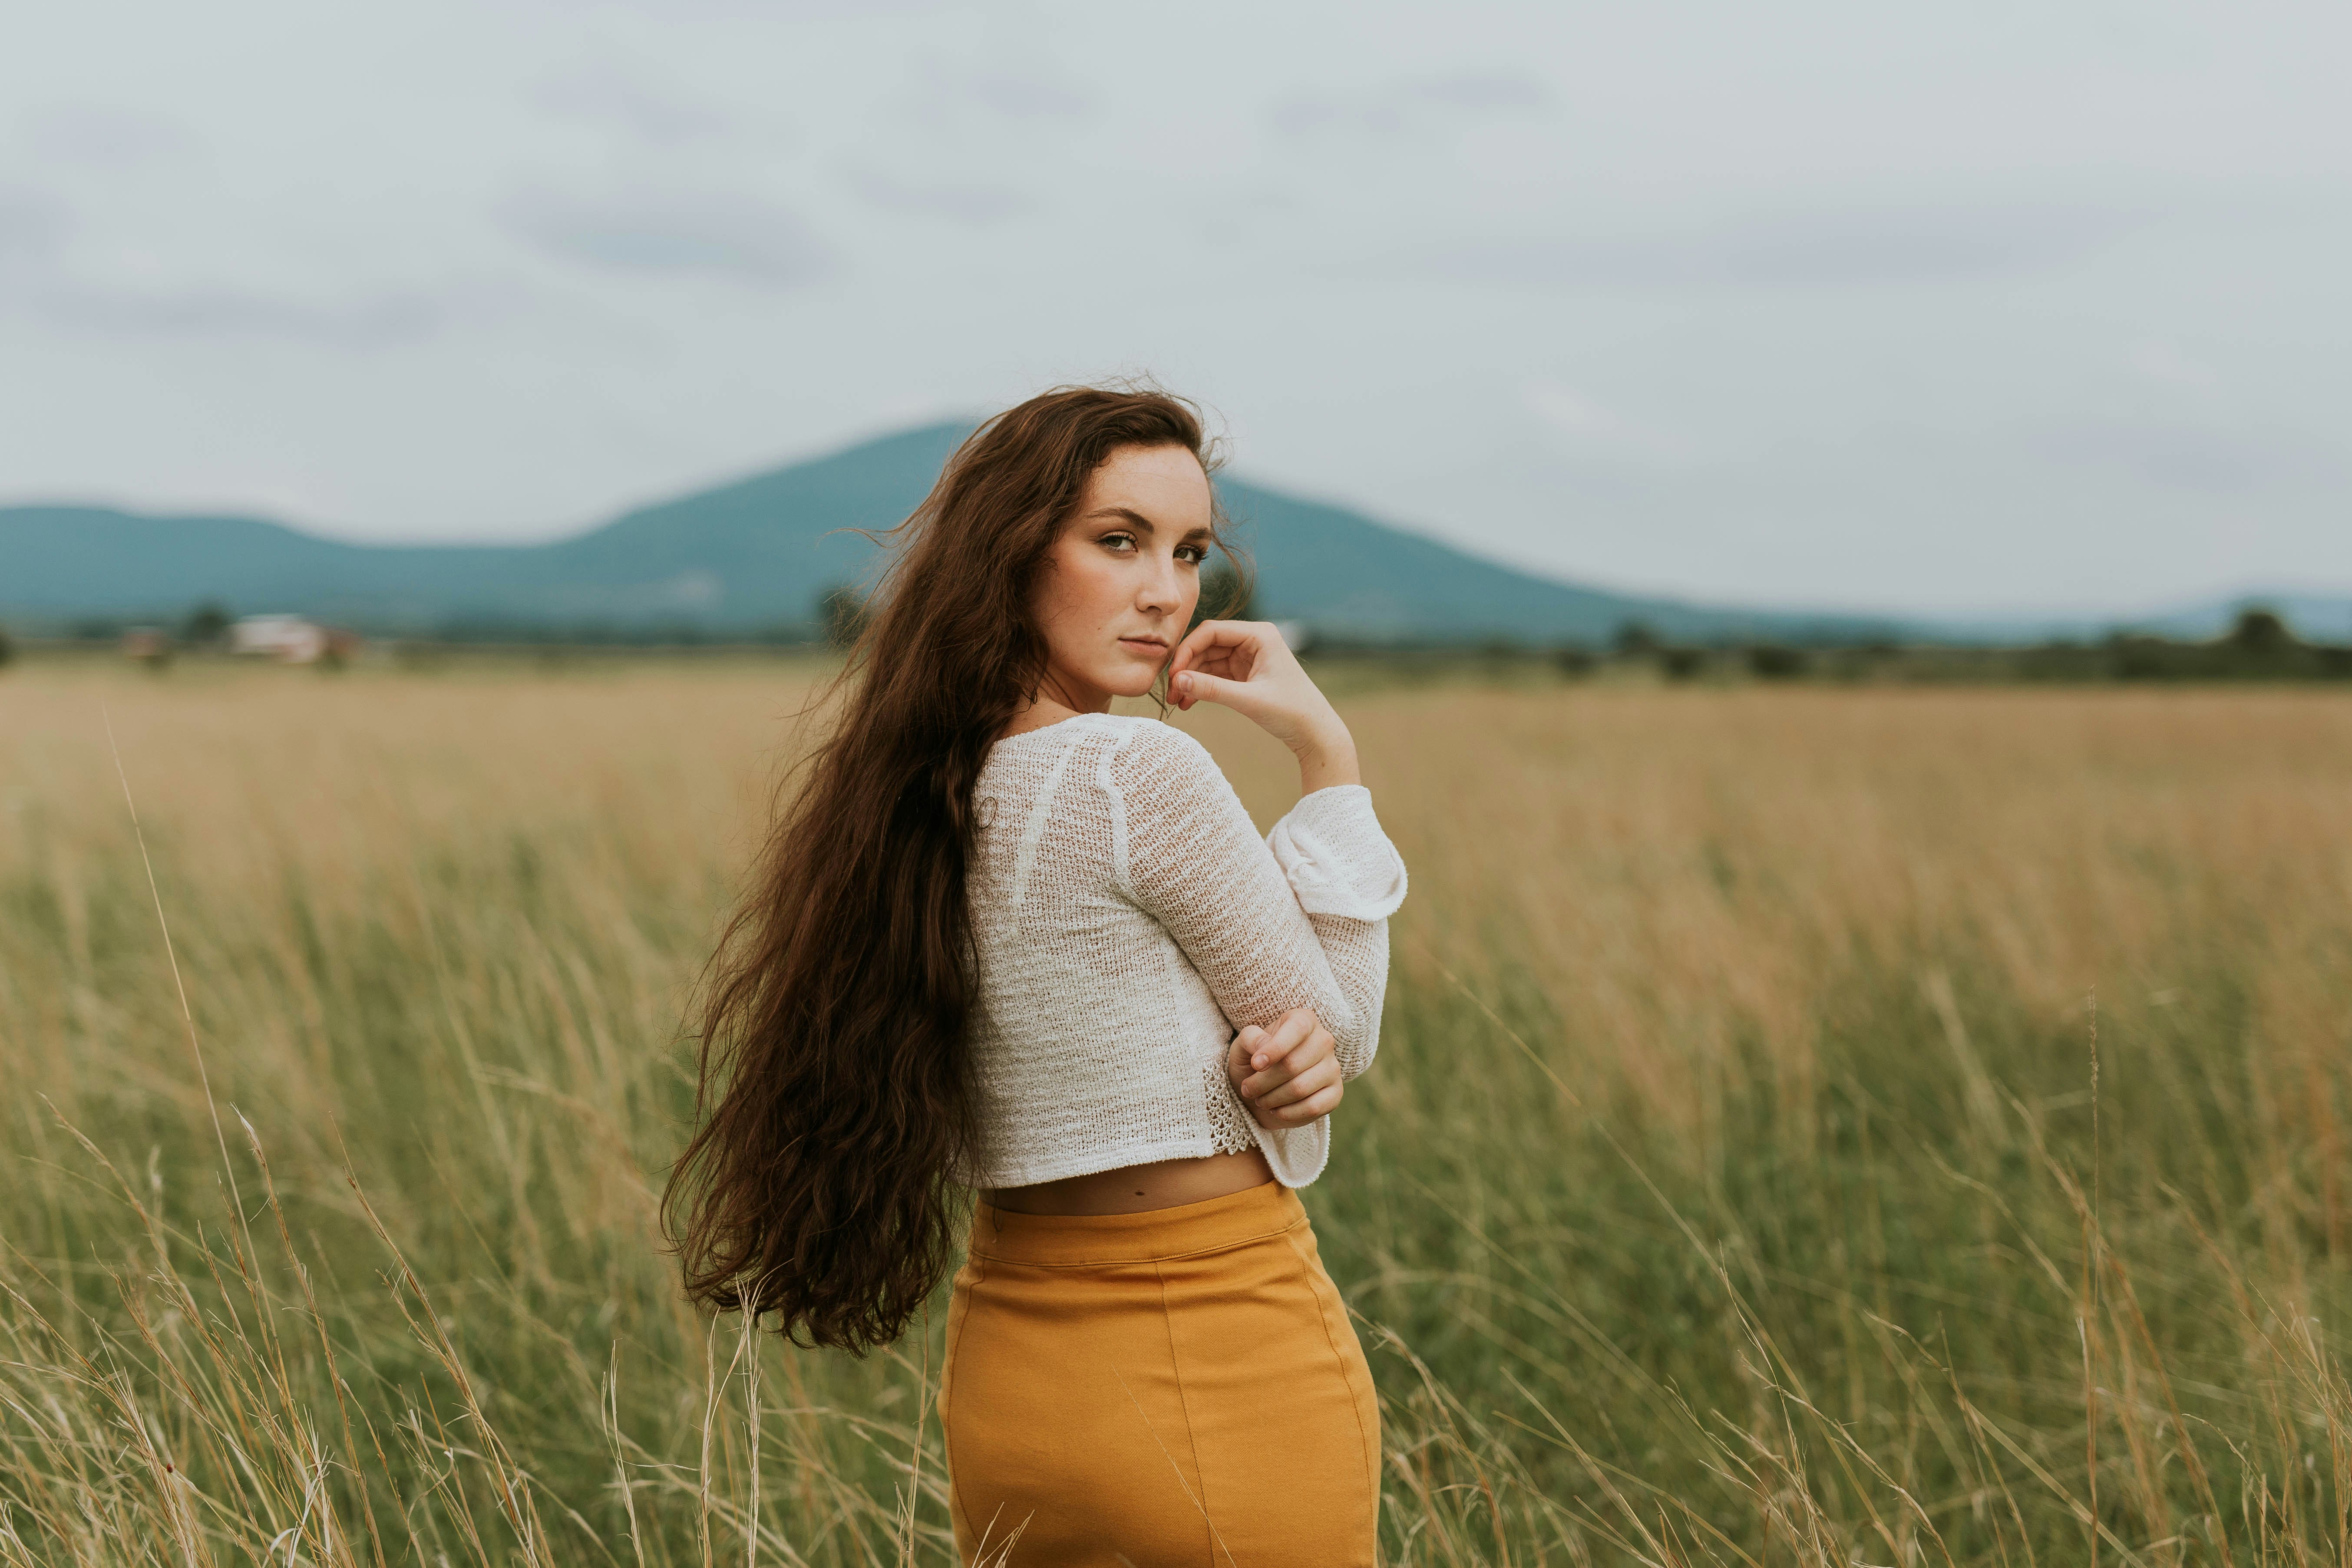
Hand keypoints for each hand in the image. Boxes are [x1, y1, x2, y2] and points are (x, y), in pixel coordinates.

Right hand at [1168, 621, 1359, 792]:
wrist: (1315, 733)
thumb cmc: (1292, 711)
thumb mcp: (1249, 700)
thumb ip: (1212, 690)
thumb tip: (1177, 682)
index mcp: (1260, 634)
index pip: (1212, 631)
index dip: (1188, 650)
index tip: (1173, 675)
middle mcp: (1253, 641)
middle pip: (1207, 646)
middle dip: (1186, 668)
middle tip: (1170, 693)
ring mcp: (1248, 657)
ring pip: (1208, 662)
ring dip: (1191, 680)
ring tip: (1176, 702)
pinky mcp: (1245, 674)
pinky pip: (1215, 676)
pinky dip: (1201, 688)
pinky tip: (1188, 703)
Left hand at [1224, 1007, 1343, 1130]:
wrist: (1265, 1089)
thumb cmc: (1255, 1062)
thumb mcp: (1244, 1046)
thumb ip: (1250, 1039)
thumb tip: (1263, 1046)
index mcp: (1304, 1020)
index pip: (1297, 1029)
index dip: (1275, 1048)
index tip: (1255, 1065)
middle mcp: (1323, 1041)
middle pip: (1293, 1064)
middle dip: (1262, 1082)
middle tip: (1248, 1089)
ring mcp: (1333, 1068)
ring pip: (1300, 1088)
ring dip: (1272, 1099)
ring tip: (1260, 1099)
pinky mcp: (1335, 1093)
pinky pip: (1312, 1107)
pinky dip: (1287, 1113)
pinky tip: (1276, 1110)